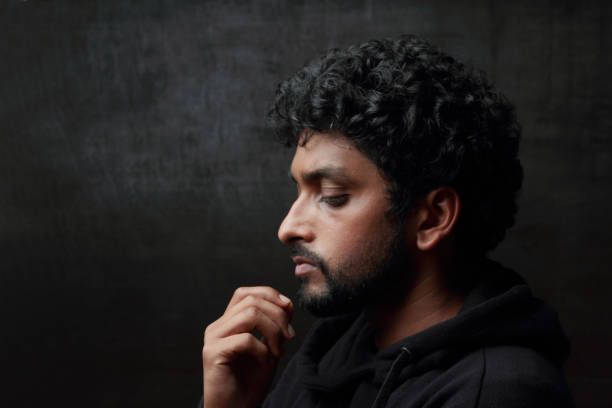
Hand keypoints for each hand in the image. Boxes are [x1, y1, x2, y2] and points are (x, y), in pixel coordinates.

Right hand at [202, 286, 294, 407]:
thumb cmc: (250, 382)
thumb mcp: (270, 347)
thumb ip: (276, 325)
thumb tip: (287, 302)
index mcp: (228, 322)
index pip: (246, 293)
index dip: (269, 295)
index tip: (288, 311)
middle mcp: (217, 327)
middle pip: (251, 301)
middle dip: (278, 315)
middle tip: (288, 338)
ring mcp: (213, 338)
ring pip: (250, 314)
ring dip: (272, 331)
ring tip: (278, 351)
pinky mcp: (213, 353)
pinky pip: (245, 339)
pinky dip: (262, 349)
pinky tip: (264, 361)